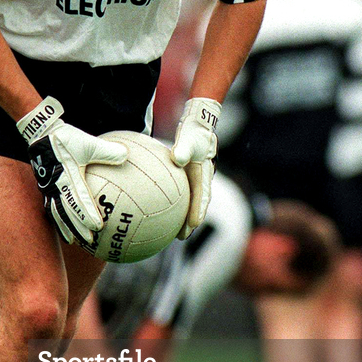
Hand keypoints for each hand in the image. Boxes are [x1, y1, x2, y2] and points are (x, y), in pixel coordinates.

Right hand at [17, 97, 126, 243]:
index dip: (87, 214)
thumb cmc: (65, 138)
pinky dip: (58, 220)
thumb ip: (106, 150)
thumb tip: (126, 156)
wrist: (41, 134)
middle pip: (67, 212)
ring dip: (65, 227)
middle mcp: (56, 185)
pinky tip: (64, 228)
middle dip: (77, 227)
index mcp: (67, 176)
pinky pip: (51, 207)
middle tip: (89, 241)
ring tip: (73, 241)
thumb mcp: (88, 142)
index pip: (79, 198)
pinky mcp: (45, 188)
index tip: (98, 227)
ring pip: (57, 213)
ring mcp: (48, 188)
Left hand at [171, 97, 220, 238]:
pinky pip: (181, 194)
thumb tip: (177, 158)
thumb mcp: (189, 139)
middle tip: (181, 237)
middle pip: (197, 205)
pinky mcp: (188, 178)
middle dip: (190, 222)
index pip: (202, 196)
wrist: (199, 125)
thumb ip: (184, 149)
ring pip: (190, 202)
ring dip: (183, 216)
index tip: (193, 224)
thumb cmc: (194, 132)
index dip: (197, 211)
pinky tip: (158, 210)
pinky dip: (174, 204)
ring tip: (172, 231)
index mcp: (203, 174)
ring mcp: (195, 180)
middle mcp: (201, 180)